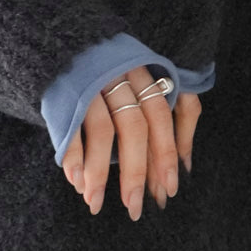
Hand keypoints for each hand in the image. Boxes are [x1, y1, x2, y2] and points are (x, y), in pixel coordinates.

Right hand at [60, 66, 203, 219]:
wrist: (67, 42)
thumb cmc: (116, 71)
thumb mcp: (147, 85)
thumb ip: (175, 115)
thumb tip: (186, 165)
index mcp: (144, 73)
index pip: (160, 117)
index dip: (166, 154)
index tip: (167, 191)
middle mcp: (119, 75)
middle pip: (133, 126)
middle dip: (134, 172)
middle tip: (133, 208)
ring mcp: (91, 81)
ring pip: (102, 129)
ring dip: (98, 171)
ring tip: (95, 201)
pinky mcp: (64, 90)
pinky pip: (70, 126)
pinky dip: (73, 155)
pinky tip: (75, 180)